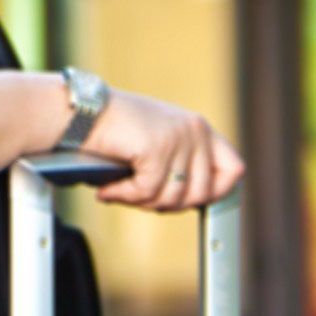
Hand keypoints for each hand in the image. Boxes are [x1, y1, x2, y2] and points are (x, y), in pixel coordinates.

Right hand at [81, 88, 244, 210]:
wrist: (81, 111)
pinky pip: (147, 192)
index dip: (216, 192)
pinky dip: (124, 196)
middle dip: (168, 204)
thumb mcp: (156, 141)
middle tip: (140, 200)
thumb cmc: (110, 128)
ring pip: (172, 197)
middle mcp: (195, 131)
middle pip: (201, 193)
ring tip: (118, 192)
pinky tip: (107, 190)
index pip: (233, 169)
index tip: (189, 202)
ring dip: (141, 202)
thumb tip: (188, 201)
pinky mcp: (157, 149)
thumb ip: (178, 163)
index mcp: (199, 128)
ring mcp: (178, 139)